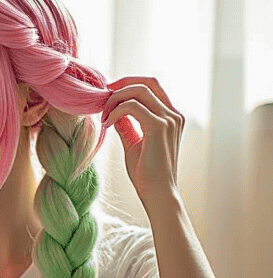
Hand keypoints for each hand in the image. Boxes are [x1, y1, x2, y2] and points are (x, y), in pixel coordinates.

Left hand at [101, 78, 184, 208]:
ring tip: (103, 114)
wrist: (158, 195)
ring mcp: (169, 120)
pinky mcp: (158, 127)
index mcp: (171, 117)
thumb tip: (114, 110)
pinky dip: (116, 110)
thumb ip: (127, 124)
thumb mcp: (134, 143)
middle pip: (147, 82)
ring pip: (140, 90)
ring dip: (116, 98)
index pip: (152, 87)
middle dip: (122, 84)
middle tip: (102, 95)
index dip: (129, 84)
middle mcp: (174, 115)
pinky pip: (132, 106)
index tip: (108, 93)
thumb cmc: (147, 174)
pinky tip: (106, 123)